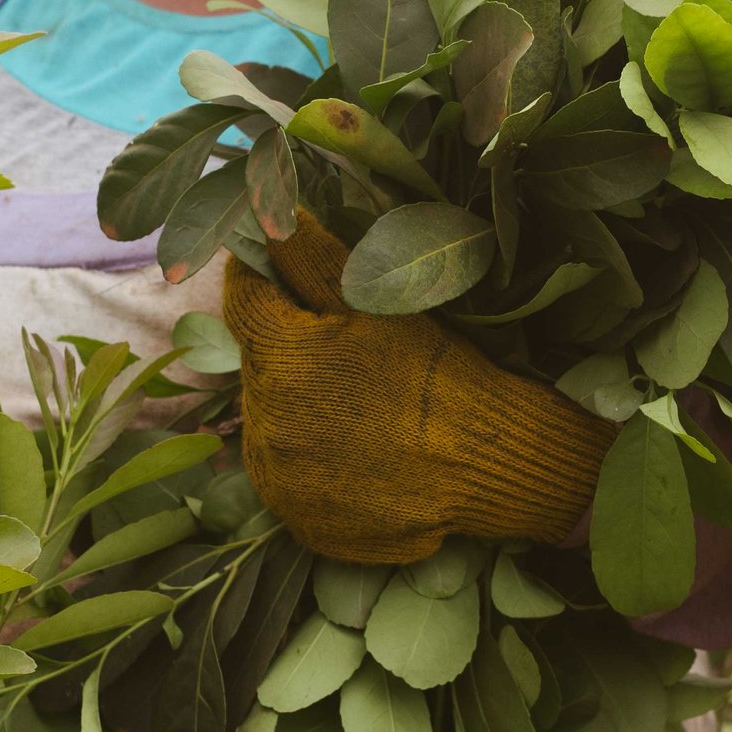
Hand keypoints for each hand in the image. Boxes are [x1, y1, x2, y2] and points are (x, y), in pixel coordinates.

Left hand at [226, 213, 611, 565]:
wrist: (488, 461)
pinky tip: (354, 446)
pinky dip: (310, 457)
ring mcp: (278, 481)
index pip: (243, 301)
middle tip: (344, 348)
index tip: (295, 277)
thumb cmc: (437, 369)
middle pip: (256, 365)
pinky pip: (288, 476)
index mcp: (277, 358)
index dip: (266, 280)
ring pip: (269, 421)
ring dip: (296, 405)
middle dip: (288, 349)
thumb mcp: (376, 299)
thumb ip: (308, 254)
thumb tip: (262, 210)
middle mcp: (262, 425)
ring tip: (354, 402)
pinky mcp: (298, 521)